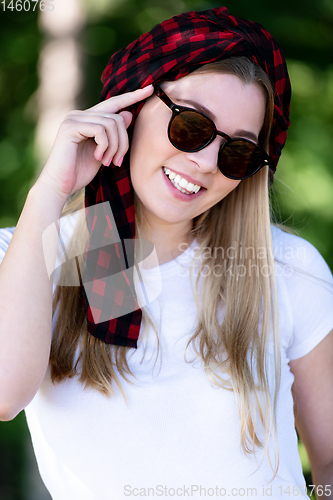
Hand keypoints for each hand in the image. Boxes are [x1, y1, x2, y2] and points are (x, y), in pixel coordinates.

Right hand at [36, 85, 153, 201]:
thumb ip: (114, 135)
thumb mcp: (104, 152)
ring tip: (108, 162)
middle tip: (118, 161)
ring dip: (115, 147)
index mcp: (87, 119)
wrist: (60, 186)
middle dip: (123, 142)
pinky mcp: (70, 126)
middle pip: (116, 117)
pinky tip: (98, 158)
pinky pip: (100, 129)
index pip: (113, 104)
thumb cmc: (80, 172)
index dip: (132, 96)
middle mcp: (79, 115)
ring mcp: (73, 119)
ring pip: (111, 123)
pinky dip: (105, 146)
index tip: (151, 89)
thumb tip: (128, 114)